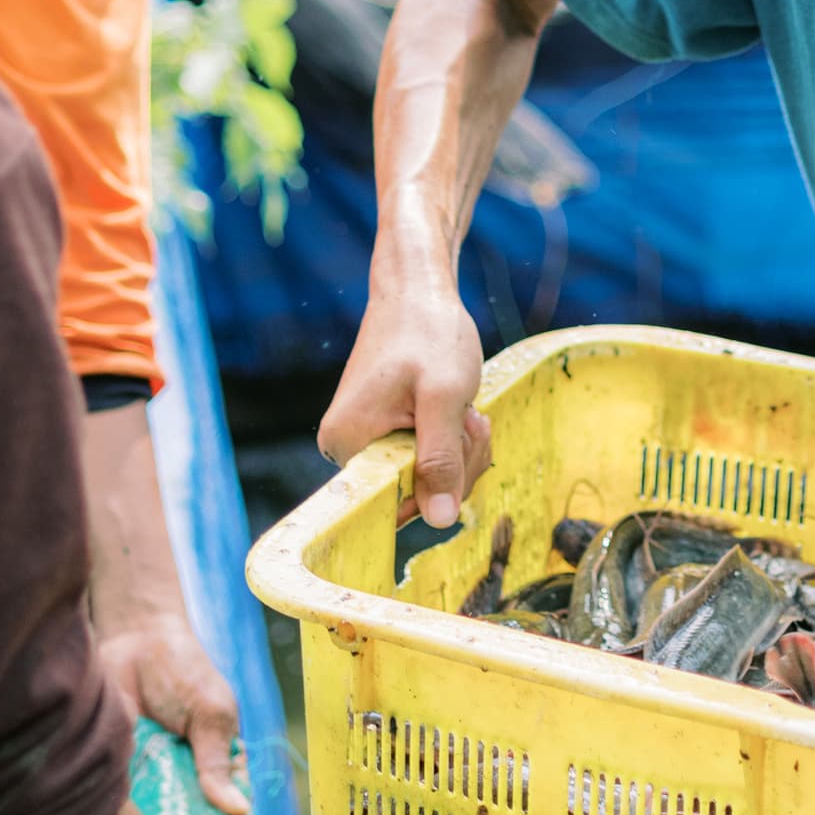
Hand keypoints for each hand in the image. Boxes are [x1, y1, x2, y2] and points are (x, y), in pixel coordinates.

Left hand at [98, 606, 249, 814]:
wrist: (135, 640)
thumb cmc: (185, 673)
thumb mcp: (212, 715)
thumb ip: (217, 763)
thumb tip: (239, 811)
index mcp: (215, 767)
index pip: (223, 814)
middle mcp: (182, 778)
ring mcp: (148, 777)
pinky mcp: (115, 771)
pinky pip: (119, 800)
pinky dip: (118, 813)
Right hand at [316, 283, 492, 527]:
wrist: (417, 293)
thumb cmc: (429, 333)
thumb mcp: (444, 398)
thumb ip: (441, 460)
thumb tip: (440, 521)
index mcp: (347, 442)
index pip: (397, 505)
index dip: (440, 486)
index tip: (458, 440)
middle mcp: (345, 447)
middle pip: (414, 494)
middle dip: (457, 463)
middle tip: (469, 418)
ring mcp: (365, 441)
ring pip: (426, 478)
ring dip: (460, 451)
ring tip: (465, 409)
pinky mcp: (383, 434)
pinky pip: (425, 460)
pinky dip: (452, 442)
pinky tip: (458, 412)